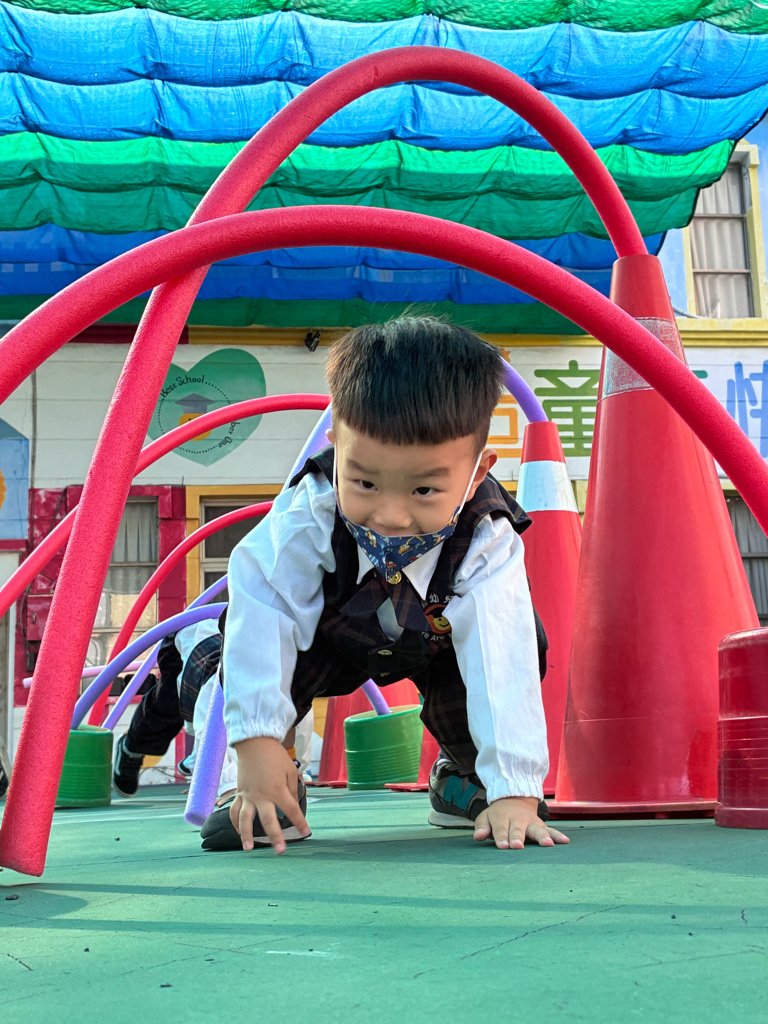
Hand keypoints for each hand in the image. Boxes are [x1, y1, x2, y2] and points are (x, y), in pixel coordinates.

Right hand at [230, 736, 310, 854]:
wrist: (255, 743)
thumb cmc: (276, 757)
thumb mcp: (290, 771)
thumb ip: (292, 791)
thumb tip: (291, 806)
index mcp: (278, 790)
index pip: (292, 810)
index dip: (300, 822)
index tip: (306, 832)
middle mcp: (262, 796)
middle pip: (268, 820)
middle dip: (275, 837)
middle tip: (280, 851)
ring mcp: (248, 796)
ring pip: (245, 819)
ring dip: (246, 835)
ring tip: (249, 848)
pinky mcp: (239, 793)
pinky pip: (234, 810)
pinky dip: (234, 822)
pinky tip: (238, 832)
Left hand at [473, 796, 569, 849]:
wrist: (514, 799)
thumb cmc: (498, 814)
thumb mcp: (486, 816)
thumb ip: (482, 826)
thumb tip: (478, 836)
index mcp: (503, 817)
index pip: (501, 829)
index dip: (502, 838)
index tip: (503, 846)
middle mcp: (518, 820)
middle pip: (518, 830)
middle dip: (518, 837)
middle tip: (518, 846)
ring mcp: (531, 822)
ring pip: (537, 830)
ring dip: (542, 837)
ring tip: (547, 844)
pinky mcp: (542, 825)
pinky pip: (551, 830)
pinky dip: (558, 835)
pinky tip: (565, 841)